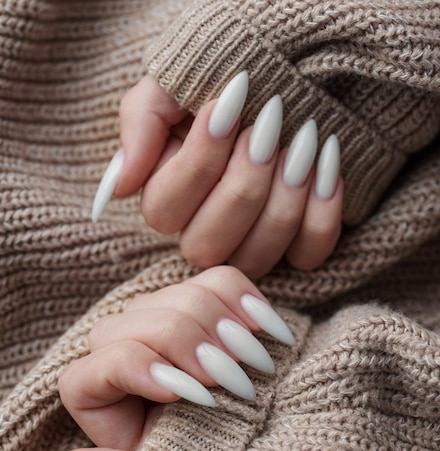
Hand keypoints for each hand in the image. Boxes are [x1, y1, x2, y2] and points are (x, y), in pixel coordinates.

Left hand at [20, 267, 293, 450]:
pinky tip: (265, 328)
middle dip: (184, 343)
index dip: (139, 368)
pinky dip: (245, 299)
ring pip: (180, 295)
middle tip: (226, 376)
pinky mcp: (208, 304)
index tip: (183, 393)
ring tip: (252, 359)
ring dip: (219, 324)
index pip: (100, 363)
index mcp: (104, 393)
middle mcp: (130, 347)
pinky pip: (221, 282)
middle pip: (138, 320)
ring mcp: (168, 320)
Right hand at [93, 73, 342, 277]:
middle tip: (270, 124)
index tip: (228, 104)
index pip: (165, 211)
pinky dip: (321, 213)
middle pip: (206, 245)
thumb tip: (121, 187)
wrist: (281, 78)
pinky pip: (307, 254)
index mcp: (166, 200)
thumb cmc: (221, 82)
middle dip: (243, 183)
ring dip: (284, 196)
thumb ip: (140, 124)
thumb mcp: (171, 86)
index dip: (199, 161)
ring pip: (255, 256)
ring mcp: (251, 245)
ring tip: (304, 139)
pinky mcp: (297, 246)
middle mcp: (204, 232)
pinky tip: (327, 163)